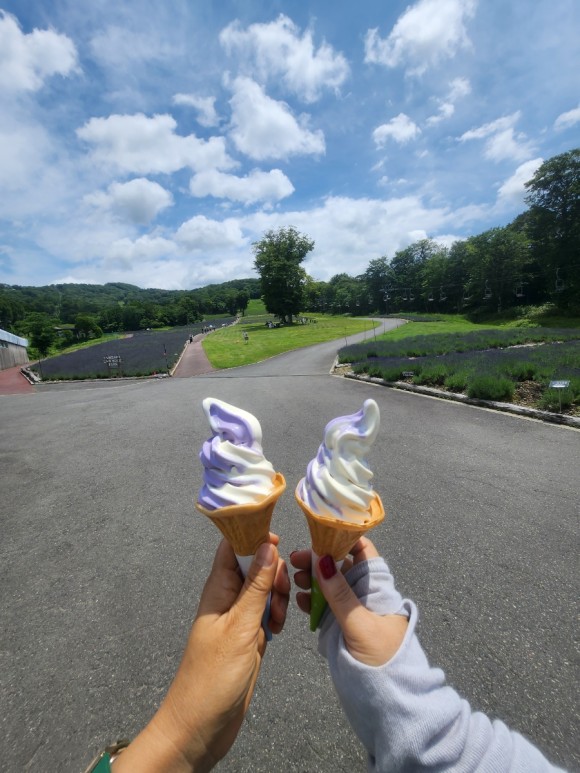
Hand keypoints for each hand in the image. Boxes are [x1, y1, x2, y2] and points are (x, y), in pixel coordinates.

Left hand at [116, 534, 289, 771]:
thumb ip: (256, 586)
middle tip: (277, 595)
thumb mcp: (240, 627)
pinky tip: (277, 630)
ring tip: (276, 619)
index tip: (278, 541)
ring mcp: (238, 617)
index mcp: (218, 588)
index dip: (254, 536)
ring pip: (265, 589)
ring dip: (277, 597)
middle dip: (274, 573)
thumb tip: (269, 545)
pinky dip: (277, 616)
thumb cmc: (211, 678)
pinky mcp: (249, 636)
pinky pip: (267, 612)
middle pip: (256, 565)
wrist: (201, 727)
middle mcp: (228, 598)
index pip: (233, 545)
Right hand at [291, 537, 407, 666]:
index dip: (343, 538)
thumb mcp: (360, 625)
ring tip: (294, 578)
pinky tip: (299, 599)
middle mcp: (365, 594)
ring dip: (311, 579)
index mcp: (378, 587)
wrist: (389, 700)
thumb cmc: (383, 658)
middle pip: (340, 567)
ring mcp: (351, 610)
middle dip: (318, 559)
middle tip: (295, 559)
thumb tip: (321, 558)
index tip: (318, 533)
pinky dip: (311, 600)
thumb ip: (340, 594)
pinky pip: (324, 606)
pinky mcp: (340, 626)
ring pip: (329, 585)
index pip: (363, 552)